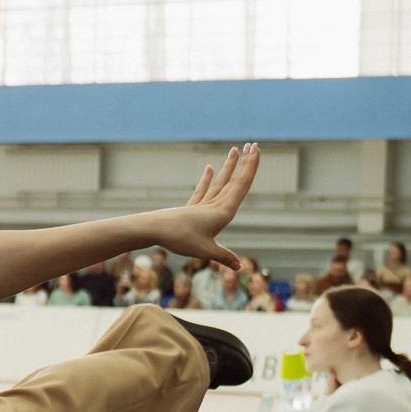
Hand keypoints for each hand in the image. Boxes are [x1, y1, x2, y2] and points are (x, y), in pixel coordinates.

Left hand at [149, 144, 258, 272]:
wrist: (154, 229)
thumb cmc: (180, 239)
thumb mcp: (206, 251)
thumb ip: (224, 257)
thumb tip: (239, 267)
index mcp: (223, 211)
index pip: (241, 185)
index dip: (250, 167)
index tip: (256, 149)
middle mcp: (214, 205)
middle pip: (233, 180)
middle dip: (244, 163)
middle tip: (253, 144)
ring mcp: (202, 205)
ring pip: (220, 182)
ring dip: (228, 167)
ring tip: (234, 150)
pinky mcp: (191, 209)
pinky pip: (203, 191)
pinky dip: (208, 179)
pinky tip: (210, 168)